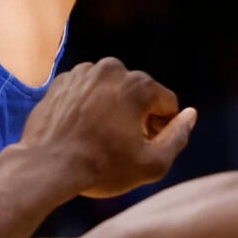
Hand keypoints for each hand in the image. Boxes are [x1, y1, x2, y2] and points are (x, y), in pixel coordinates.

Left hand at [14, 57, 196, 198]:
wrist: (47, 166)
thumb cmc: (101, 168)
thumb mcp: (153, 163)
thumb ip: (178, 136)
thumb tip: (190, 115)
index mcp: (138, 84)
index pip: (167, 104)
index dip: (164, 128)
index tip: (148, 146)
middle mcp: (111, 69)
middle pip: (139, 94)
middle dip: (139, 116)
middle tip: (126, 146)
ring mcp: (82, 72)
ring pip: (112, 90)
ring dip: (114, 108)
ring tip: (103, 138)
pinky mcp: (61, 81)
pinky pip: (87, 91)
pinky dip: (89, 106)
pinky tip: (83, 130)